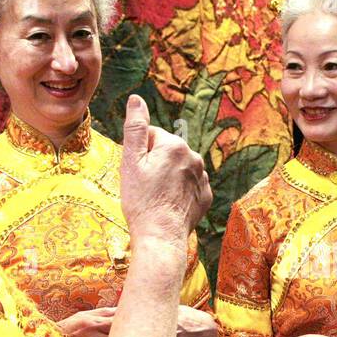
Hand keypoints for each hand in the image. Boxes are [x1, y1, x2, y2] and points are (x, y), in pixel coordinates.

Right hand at [119, 94, 211, 245]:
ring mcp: (203, 178)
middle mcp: (194, 157)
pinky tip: (168, 203)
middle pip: (166, 151)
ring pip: (179, 168)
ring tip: (156, 196)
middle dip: (154, 163)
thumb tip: (136, 99)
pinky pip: (189, 186)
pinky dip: (179, 191)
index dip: (139, 153)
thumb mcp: (131, 161)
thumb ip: (134, 128)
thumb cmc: (141, 200)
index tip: (136, 171)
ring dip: (167, 176)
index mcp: (175, 145)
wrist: (160, 236)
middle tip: (144, 185)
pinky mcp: (206, 196)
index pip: (152, 135)